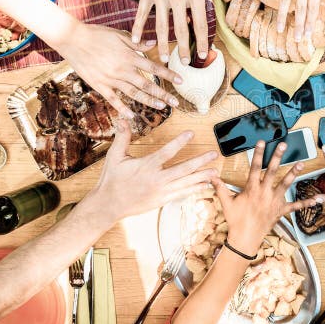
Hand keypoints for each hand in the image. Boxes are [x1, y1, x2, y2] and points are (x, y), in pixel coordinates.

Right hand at [57, 23, 182, 116]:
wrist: (72, 39)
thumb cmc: (97, 34)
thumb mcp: (119, 35)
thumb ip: (137, 42)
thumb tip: (154, 44)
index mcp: (129, 56)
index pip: (154, 67)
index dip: (168, 75)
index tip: (180, 81)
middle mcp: (122, 69)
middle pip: (147, 84)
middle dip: (163, 94)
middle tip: (175, 102)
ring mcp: (111, 79)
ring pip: (133, 93)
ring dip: (148, 101)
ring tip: (161, 107)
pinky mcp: (99, 85)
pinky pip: (113, 99)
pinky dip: (122, 108)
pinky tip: (132, 115)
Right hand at [89, 120, 217, 220]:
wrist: (109, 205)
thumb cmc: (112, 179)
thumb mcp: (115, 156)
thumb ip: (122, 137)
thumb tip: (123, 118)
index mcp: (146, 166)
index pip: (167, 152)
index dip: (180, 142)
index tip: (191, 133)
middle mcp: (157, 179)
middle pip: (183, 169)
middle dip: (200, 162)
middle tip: (214, 154)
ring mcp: (161, 192)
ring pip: (186, 183)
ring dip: (202, 177)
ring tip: (215, 172)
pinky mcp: (162, 200)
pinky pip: (182, 194)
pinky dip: (194, 189)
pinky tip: (204, 185)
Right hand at [133, 0, 246, 61]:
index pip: (200, 23)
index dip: (202, 41)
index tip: (204, 55)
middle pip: (181, 29)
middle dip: (183, 48)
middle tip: (184, 63)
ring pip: (161, 25)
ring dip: (162, 43)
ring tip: (163, 58)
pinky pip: (142, 13)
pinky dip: (139, 28)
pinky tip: (136, 41)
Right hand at [212, 141, 317, 254]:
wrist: (245, 238)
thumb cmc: (235, 220)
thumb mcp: (226, 203)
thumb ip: (219, 188)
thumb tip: (211, 176)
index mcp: (251, 189)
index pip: (255, 167)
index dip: (258, 154)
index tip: (262, 142)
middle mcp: (264, 193)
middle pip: (272, 171)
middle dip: (278, 157)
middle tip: (283, 146)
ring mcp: (273, 201)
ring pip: (285, 184)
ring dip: (293, 173)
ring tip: (301, 163)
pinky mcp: (280, 211)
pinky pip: (294, 206)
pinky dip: (305, 203)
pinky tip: (316, 199)